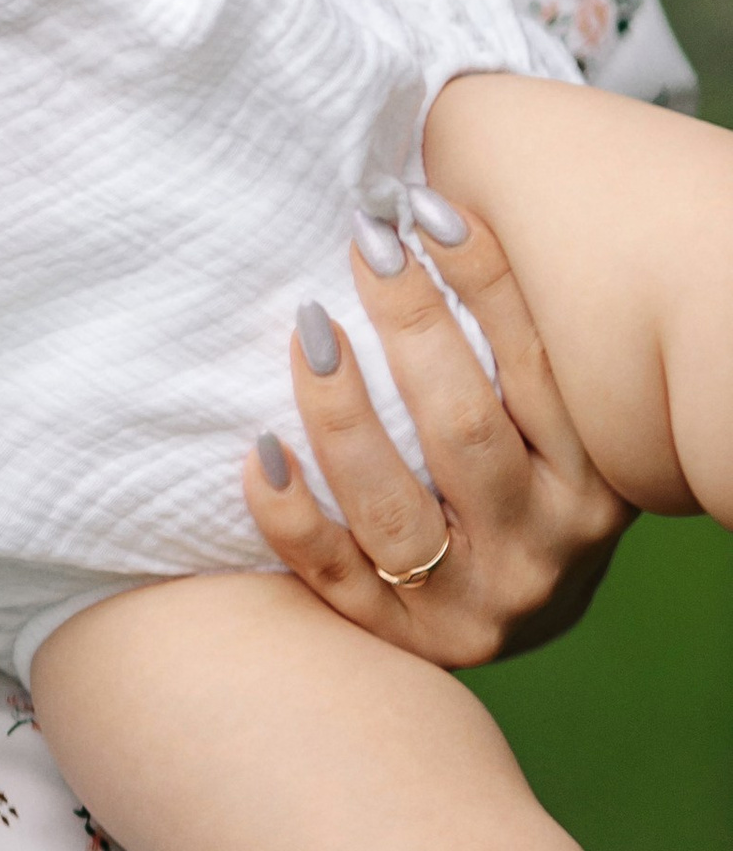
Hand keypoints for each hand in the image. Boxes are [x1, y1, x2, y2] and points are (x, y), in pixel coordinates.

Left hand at [242, 198, 630, 665]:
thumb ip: (504, 349)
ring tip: (309, 329)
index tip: (424, 209)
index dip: (485, 285)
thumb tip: (427, 212)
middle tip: (365, 244)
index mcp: (591, 483)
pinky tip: (259, 451)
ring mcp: (472, 605)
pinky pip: (334, 577)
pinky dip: (291, 516)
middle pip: (463, 431)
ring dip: (340, 414)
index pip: (535, 371)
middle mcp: (542, 547)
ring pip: (392, 507)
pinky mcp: (402, 640)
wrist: (508, 613)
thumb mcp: (544, 425)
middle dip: (411, 328)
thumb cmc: (519, 483)